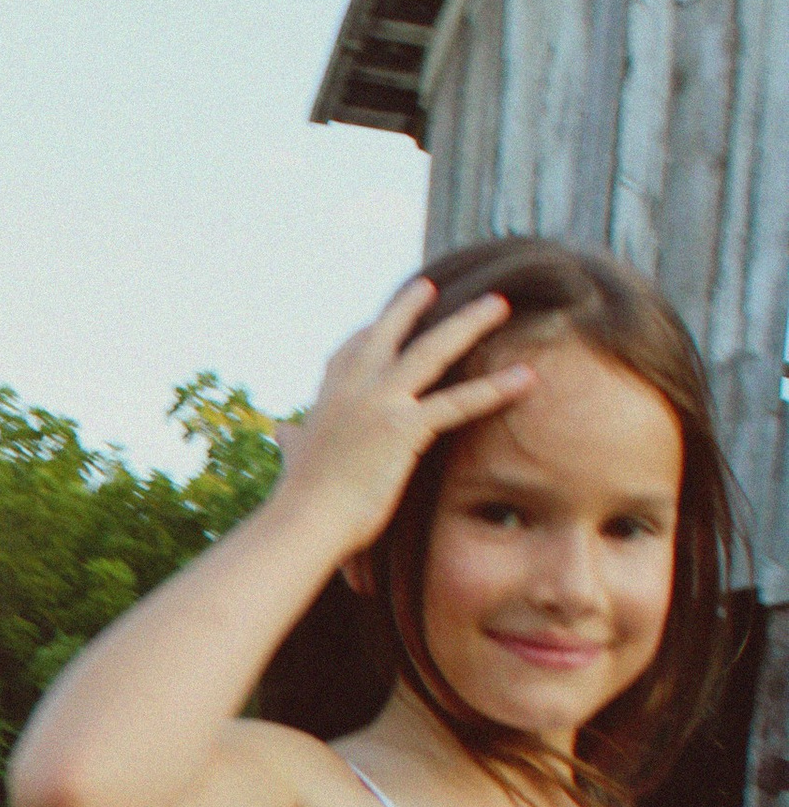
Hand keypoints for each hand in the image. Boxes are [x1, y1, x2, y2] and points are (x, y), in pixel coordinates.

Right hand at [272, 278, 534, 555]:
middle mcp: (354, 389)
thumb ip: (293, 440)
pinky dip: (494, 388)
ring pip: (433, 351)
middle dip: (413, 306)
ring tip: (499, 303)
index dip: (369, 332)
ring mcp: (380, 402)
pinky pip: (458, 402)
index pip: (350, 351)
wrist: (302, 521)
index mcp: (329, 397)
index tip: (383, 318)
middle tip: (435, 285)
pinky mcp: (403, 427)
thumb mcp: (295, 456)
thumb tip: (281, 432)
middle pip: (389, 333)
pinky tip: (525, 376)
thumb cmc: (300, 499)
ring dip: (469, 323)